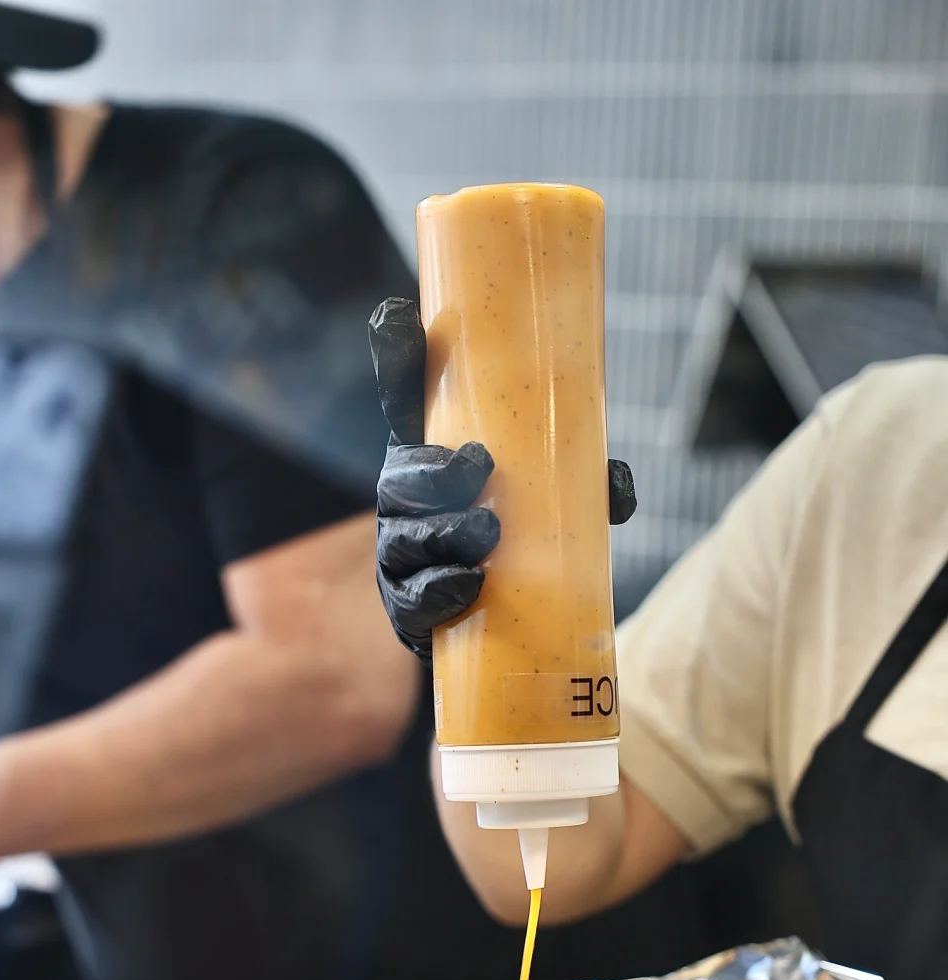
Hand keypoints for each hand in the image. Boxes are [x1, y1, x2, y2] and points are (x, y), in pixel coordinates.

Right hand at [368, 297, 636, 661]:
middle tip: (479, 466)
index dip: (398, 355)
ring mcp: (399, 558)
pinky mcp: (407, 612)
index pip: (404, 399)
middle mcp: (403, 502)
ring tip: (487, 531)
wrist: (497, 627)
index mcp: (428, 457)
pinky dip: (440, 592)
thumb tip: (619, 483)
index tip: (400, 314)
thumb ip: (581, 481)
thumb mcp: (549, 496)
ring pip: (403, 541)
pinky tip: (471, 584)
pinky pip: (411, 602)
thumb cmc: (521, 541)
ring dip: (442, 534)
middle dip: (432, 472)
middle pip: (398, 478)